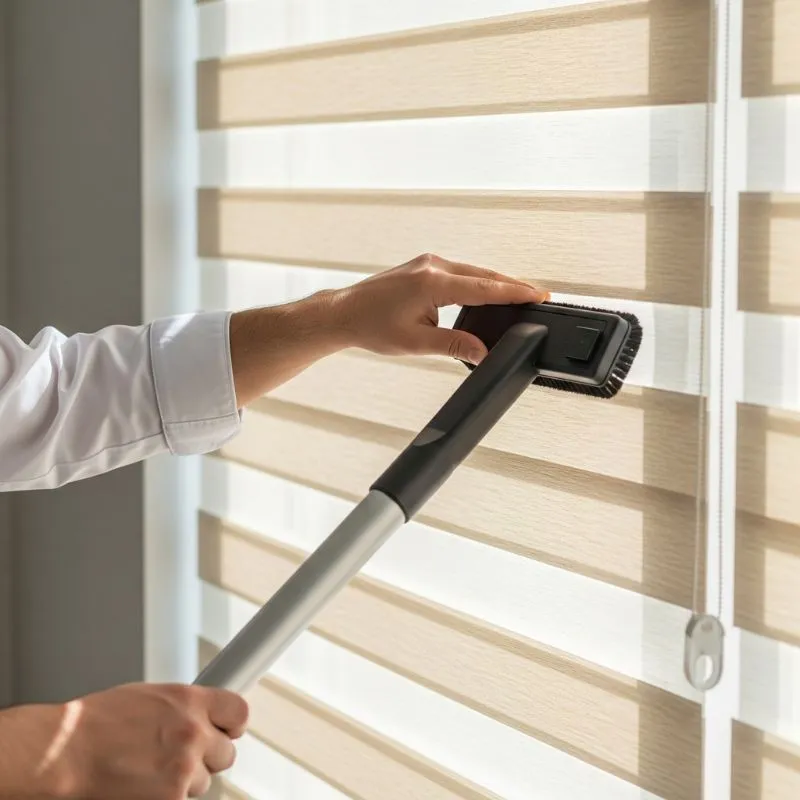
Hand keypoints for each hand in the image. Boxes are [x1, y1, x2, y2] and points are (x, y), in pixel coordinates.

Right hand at [44, 683, 247, 798]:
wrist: (64, 753)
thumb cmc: (95, 723)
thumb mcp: (149, 697)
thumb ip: (183, 707)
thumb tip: (202, 716)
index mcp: (190, 700)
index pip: (239, 712)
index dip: (232, 724)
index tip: (227, 729)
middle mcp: (193, 733)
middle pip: (226, 753)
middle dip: (207, 756)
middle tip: (179, 757)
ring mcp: (183, 769)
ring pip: (204, 782)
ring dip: (184, 781)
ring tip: (149, 772)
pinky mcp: (172, 799)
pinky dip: (168, 797)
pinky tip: (142, 788)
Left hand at [229, 253, 547, 405]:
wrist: (342, 313)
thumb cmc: (371, 327)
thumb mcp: (415, 344)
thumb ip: (453, 346)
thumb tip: (482, 352)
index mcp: (433, 282)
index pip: (485, 287)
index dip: (515, 292)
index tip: (539, 295)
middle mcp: (432, 265)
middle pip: (483, 275)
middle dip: (511, 286)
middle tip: (539, 296)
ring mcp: (426, 262)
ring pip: (472, 271)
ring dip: (494, 283)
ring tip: (519, 296)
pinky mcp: (422, 266)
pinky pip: (459, 271)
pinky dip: (476, 281)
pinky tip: (487, 291)